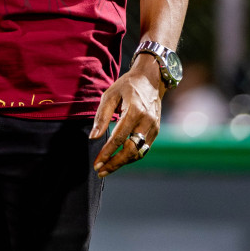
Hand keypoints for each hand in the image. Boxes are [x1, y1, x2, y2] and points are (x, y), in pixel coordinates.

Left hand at [90, 56, 164, 177]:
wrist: (151, 79)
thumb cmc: (127, 86)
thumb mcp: (109, 95)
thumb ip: (101, 117)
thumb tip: (93, 137)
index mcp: (135, 111)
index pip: (120, 137)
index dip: (107, 152)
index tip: (97, 162)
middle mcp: (147, 121)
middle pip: (131, 150)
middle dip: (115, 163)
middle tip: (100, 170)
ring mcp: (154, 128)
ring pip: (138, 153)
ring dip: (122, 163)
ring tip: (106, 169)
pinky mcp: (156, 131)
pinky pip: (143, 149)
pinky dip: (130, 157)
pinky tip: (118, 160)